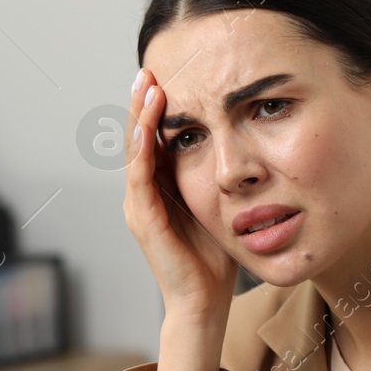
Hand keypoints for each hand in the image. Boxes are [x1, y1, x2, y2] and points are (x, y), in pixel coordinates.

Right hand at [123, 68, 237, 320]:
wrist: (204, 302)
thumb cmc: (213, 258)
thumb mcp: (218, 205)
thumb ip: (216, 177)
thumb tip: (236, 144)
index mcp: (160, 188)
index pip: (154, 138)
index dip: (157, 109)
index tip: (168, 74)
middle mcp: (143, 193)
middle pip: (138, 138)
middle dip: (142, 103)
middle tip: (149, 68)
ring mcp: (139, 206)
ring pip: (134, 151)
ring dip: (139, 118)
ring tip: (147, 86)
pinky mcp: (144, 220)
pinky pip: (140, 177)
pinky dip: (143, 149)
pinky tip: (148, 127)